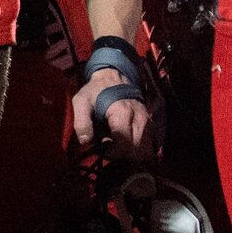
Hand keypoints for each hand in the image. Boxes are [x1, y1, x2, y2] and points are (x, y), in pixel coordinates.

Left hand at [70, 41, 158, 160]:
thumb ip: (81, 122)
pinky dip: (139, 150)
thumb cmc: (96, 91)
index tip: (102, 148)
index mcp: (122, 113)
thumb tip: (86, 142)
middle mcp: (139, 119)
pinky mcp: (150, 125)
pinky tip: (127, 144)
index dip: (113, 152)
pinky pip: (150, 146)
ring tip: (117, 145)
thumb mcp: (81, 102)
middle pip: (137, 151)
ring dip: (131, 154)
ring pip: (146, 151)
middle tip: (109, 147)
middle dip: (122, 155)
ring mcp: (147, 122)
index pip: (124, 144)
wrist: (114, 77)